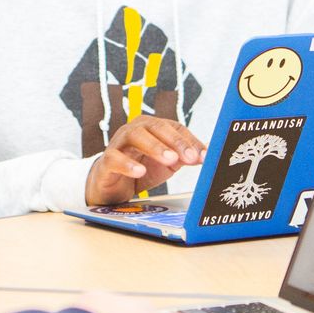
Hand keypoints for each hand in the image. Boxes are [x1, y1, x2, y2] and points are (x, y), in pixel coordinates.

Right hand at [84, 115, 207, 206]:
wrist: (112, 185)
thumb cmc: (139, 167)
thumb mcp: (167, 163)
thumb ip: (184, 157)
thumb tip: (207, 153)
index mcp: (152, 127)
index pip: (174, 127)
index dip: (189, 140)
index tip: (202, 155)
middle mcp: (135, 130)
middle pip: (156, 127)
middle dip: (175, 142)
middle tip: (189, 157)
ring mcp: (119, 144)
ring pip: (136, 137)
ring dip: (155, 147)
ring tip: (169, 160)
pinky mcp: (106, 161)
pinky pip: (115, 158)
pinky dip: (128, 164)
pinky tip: (140, 171)